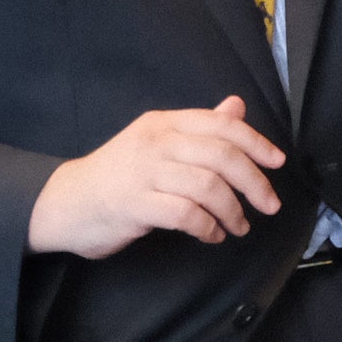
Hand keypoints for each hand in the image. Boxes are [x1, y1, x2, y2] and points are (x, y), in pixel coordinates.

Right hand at [26, 96, 288, 257]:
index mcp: (164, 123)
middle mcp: (155, 142)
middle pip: (222, 156)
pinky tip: (211, 234)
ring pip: (208, 186)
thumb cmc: (118, 175)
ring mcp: (143, 173)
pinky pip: (186, 214)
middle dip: (254, 183)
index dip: (256, 142)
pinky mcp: (134, 204)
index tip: (277, 162)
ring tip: (238, 226)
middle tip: (269, 205)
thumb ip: (199, 127)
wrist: (64, 203)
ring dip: (233, 211)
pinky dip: (207, 227)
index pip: (221, 125)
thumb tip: (236, 106)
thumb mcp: (157, 142)